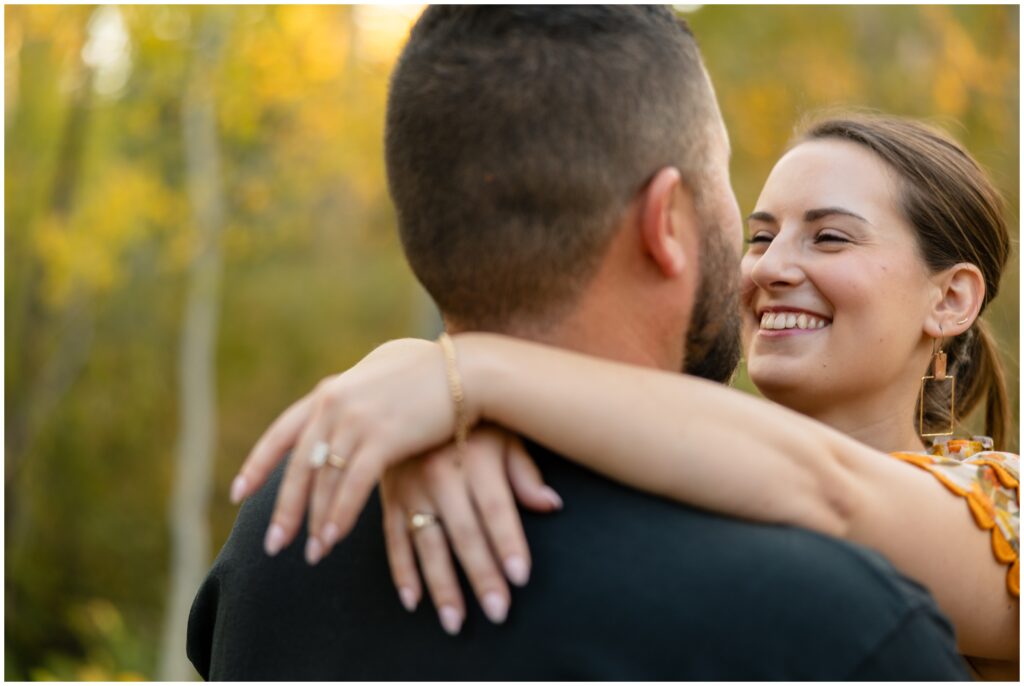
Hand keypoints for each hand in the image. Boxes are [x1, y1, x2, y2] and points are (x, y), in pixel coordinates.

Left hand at [230, 337, 476, 556]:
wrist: (470, 371)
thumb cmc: (434, 373)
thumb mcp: (382, 375)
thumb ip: (358, 393)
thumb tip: (348, 402)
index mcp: (331, 392)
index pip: (283, 433)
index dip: (259, 465)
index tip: (238, 493)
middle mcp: (335, 404)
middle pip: (299, 467)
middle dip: (285, 509)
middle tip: (273, 544)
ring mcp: (356, 420)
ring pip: (324, 482)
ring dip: (316, 522)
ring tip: (312, 554)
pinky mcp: (382, 438)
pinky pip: (351, 487)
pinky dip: (340, 516)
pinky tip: (333, 540)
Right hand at [379, 426, 561, 634]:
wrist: (416, 391)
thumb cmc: (474, 418)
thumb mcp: (504, 434)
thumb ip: (524, 471)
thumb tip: (551, 504)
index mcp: (474, 457)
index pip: (495, 508)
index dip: (508, 543)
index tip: (521, 577)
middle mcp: (440, 474)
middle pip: (464, 533)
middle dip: (481, 576)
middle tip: (499, 612)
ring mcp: (410, 487)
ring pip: (427, 544)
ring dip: (442, 586)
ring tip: (456, 622)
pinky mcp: (388, 497)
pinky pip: (393, 539)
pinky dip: (401, 572)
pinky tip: (412, 601)